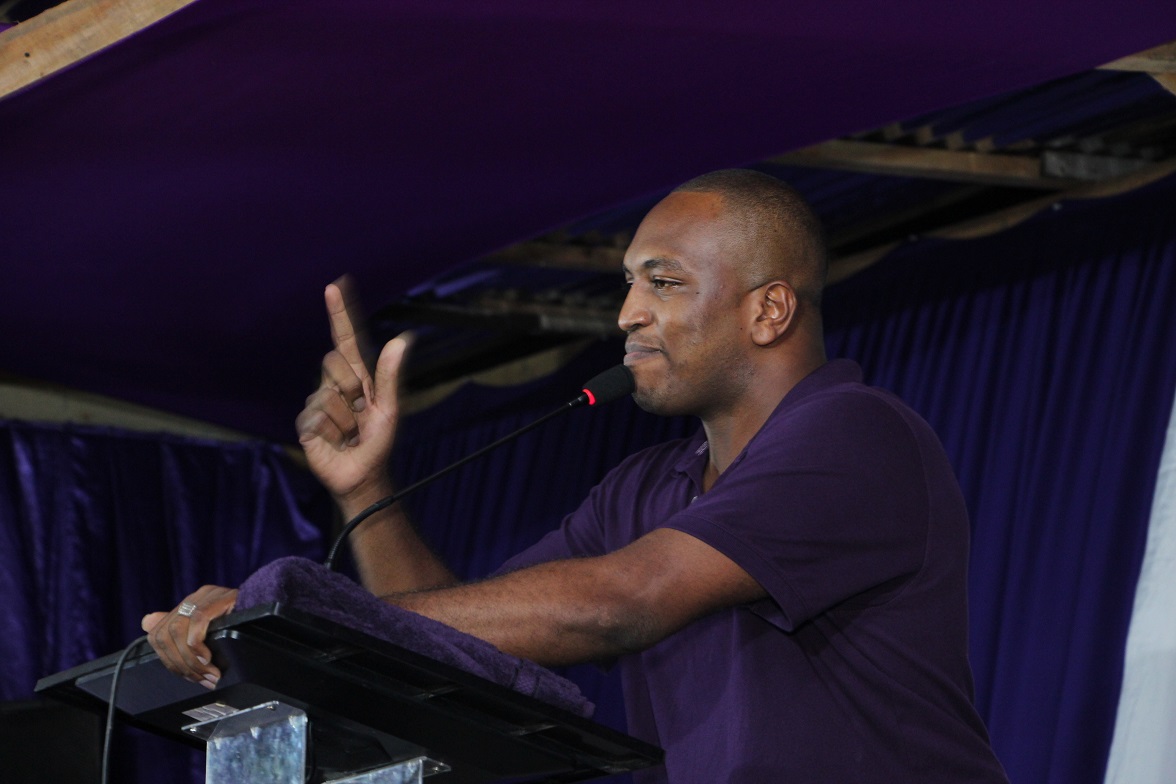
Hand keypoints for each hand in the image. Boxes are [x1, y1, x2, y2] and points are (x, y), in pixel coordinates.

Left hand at [141, 586, 238, 687]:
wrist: (271, 602)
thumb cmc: (242, 620)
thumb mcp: (209, 627)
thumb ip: (179, 627)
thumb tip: (146, 622)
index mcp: (188, 605)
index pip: (158, 634)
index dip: (168, 660)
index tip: (188, 676)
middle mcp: (194, 597)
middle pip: (165, 635)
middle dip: (180, 664)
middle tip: (200, 679)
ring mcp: (206, 595)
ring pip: (178, 630)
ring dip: (191, 659)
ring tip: (209, 673)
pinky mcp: (219, 598)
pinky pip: (197, 621)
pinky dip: (198, 645)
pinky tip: (209, 658)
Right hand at [295, 278, 409, 509]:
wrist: (361, 475)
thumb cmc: (377, 442)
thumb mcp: (389, 408)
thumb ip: (390, 375)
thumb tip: (402, 339)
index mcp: (356, 376)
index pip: (344, 339)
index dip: (339, 313)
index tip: (335, 286)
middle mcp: (333, 384)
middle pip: (334, 362)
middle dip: (353, 387)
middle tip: (361, 412)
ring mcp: (317, 402)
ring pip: (327, 395)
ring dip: (345, 418)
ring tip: (349, 433)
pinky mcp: (305, 423)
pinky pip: (316, 417)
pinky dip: (331, 432)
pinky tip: (333, 441)